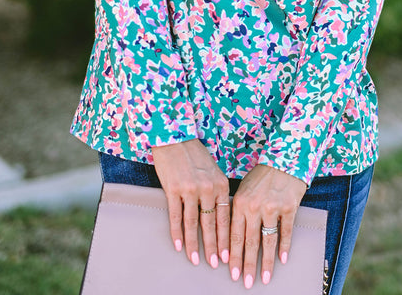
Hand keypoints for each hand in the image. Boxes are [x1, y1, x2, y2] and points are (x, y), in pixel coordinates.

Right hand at [151, 139, 229, 269]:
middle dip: (214, 246)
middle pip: (211, 223)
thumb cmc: (195, 154)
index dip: (226, 238)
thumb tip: (221, 214)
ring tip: (196, 260)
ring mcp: (190, 189)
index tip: (229, 254)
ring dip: (195, 244)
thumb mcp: (213, 170)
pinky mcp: (173, 189)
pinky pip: (176, 216)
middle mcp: (207, 187)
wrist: (174, 137)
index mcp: (220, 183)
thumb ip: (217, 190)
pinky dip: (177, 232)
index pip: (225, 217)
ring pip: (193, 223)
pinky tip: (179, 245)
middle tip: (216, 264)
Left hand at [229, 164, 306, 288]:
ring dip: (265, 262)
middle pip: (249, 242)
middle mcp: (254, 206)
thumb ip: (238, 210)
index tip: (231, 272)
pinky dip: (284, 247)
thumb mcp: (244, 189)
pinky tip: (282, 260)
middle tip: (246, 283)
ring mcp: (272, 207)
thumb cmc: (262, 175)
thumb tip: (231, 235)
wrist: (284, 159)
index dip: (233, 256)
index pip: (233, 235)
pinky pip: (285, 232)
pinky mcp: (288, 208)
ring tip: (264, 278)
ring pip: (267, 241)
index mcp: (239, 202)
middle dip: (247, 265)